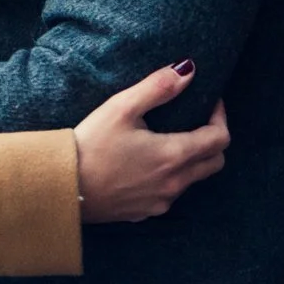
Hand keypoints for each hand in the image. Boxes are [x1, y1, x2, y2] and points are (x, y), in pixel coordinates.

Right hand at [71, 62, 228, 223]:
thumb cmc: (90, 144)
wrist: (62, 186)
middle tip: (197, 122)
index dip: (221, 117)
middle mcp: (174, 183)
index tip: (210, 103)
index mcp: (174, 154)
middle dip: (213, 140)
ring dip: (191, 160)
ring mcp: (161, 201)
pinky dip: (168, 178)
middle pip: (215, 163)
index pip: (220, 138)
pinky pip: (169, 194)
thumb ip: (158, 87)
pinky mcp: (144, 213)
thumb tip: (188, 70)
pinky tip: (146, 166)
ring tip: (167, 141)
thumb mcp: (121, 107)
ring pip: (192, 180)